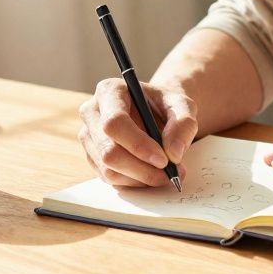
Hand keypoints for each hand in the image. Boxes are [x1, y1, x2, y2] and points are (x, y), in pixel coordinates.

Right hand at [77, 79, 197, 187]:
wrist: (156, 112)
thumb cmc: (165, 105)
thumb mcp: (183, 105)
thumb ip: (183, 124)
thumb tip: (173, 153)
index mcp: (109, 91)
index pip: (114, 122)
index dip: (138, 144)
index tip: (163, 160)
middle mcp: (92, 113)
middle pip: (108, 151)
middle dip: (142, 168)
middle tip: (170, 174)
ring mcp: (89, 137)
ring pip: (109, 170)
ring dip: (141, 178)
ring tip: (165, 174)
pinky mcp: (92, 157)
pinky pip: (110, 179)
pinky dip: (135, 182)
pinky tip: (151, 173)